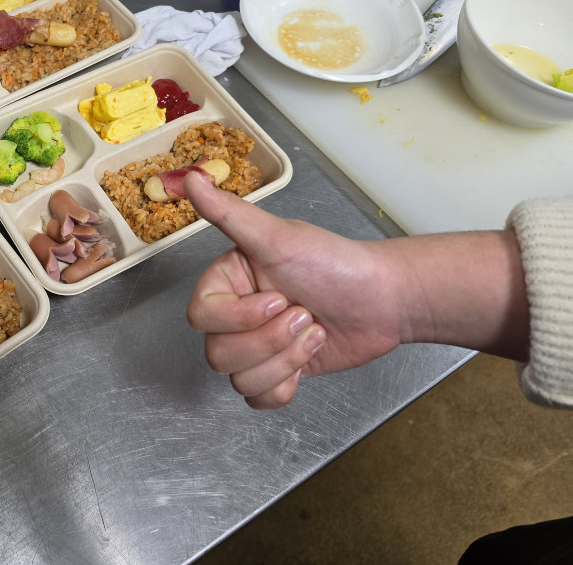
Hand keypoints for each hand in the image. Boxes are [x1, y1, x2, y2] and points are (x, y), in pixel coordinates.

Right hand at [184, 173, 405, 408]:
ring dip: (285, 359)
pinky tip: (307, 358)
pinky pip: (258, 398)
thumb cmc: (335, 263)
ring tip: (313, 331)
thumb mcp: (277, 236)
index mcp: (227, 281)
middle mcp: (235, 314)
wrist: (384, 299)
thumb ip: (228, 212)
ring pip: (238, 378)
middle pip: (218, 353)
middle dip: (270, 340)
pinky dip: (285, 385)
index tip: (278, 298)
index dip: (239, 317)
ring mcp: (255, 346)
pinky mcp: (277, 371)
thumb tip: (192, 179)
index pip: (201, 316)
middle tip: (304, 314)